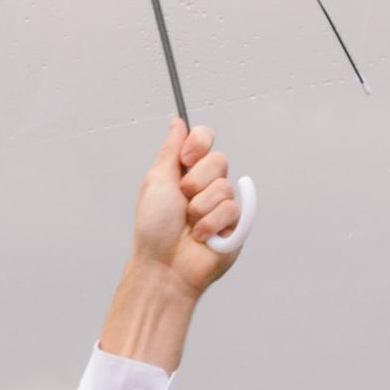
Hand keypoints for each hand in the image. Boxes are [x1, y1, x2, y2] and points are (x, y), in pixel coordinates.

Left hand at [99, 121, 243, 367]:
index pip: (205, 139)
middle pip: (219, 160)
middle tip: (182, 201)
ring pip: (225, 186)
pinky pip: (233, 209)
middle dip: (196, 182)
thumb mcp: (157, 181)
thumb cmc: (154, 229)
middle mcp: (206, 186)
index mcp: (185, 172)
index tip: (186, 158)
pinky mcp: (236, 225)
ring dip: (201, 208)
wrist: (164, 266)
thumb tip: (178, 123)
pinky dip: (212, 224)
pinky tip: (202, 237)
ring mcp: (222, 205)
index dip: (199, 143)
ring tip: (190, 225)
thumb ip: (171, 150)